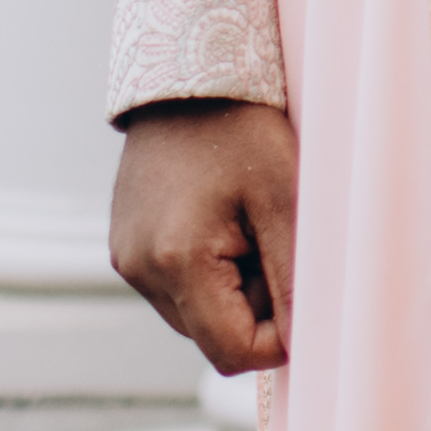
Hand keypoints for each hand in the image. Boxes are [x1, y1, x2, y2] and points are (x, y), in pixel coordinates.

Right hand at [110, 97, 297, 373]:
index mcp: (176, 261)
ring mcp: (127, 258)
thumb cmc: (242, 128)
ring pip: (196, 314)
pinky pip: (175, 286)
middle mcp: (139, 269)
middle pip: (212, 337)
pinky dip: (207, 269)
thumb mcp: (282, 199)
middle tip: (271, 238)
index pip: (232, 353)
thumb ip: (293, 280)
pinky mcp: (126, 246)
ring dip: (232, 288)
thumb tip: (305, 342)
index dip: (277, 338)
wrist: (188, 77)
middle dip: (255, 305)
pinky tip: (221, 218)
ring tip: (245, 223)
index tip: (300, 288)